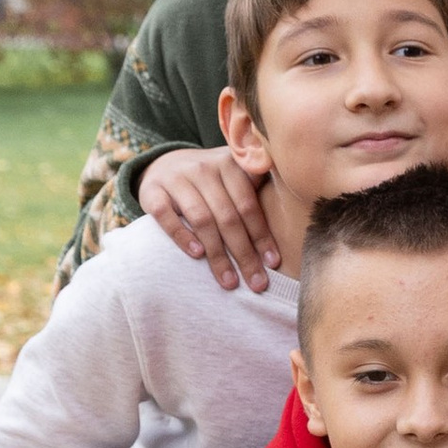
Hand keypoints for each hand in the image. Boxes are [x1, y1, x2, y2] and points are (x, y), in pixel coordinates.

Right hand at [138, 145, 282, 292]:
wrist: (163, 164)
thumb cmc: (209, 181)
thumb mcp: (233, 175)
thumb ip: (257, 188)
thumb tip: (295, 219)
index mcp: (230, 165)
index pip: (249, 205)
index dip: (262, 235)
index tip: (273, 263)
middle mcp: (204, 168)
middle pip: (228, 217)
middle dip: (245, 254)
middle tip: (257, 283)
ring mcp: (177, 179)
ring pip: (201, 219)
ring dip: (217, 254)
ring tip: (230, 282)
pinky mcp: (152, 191)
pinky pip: (166, 216)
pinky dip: (182, 236)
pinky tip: (197, 256)